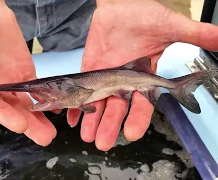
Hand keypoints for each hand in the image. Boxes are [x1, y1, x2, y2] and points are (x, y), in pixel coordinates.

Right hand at [0, 0, 55, 145]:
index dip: (4, 115)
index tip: (21, 124)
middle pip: (11, 109)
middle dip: (27, 123)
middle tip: (44, 137)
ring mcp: (11, 81)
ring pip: (26, 103)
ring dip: (39, 117)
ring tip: (51, 132)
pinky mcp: (25, 73)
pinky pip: (36, 88)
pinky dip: (46, 98)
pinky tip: (57, 108)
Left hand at [67, 0, 217, 150]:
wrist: (119, 6)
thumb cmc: (144, 16)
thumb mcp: (170, 27)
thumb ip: (195, 35)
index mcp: (144, 79)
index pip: (143, 104)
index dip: (138, 119)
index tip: (132, 133)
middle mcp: (124, 83)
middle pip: (118, 109)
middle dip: (110, 126)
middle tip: (103, 143)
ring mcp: (105, 79)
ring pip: (99, 104)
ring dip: (92, 121)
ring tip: (87, 136)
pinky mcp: (89, 72)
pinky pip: (82, 91)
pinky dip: (76, 105)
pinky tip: (71, 118)